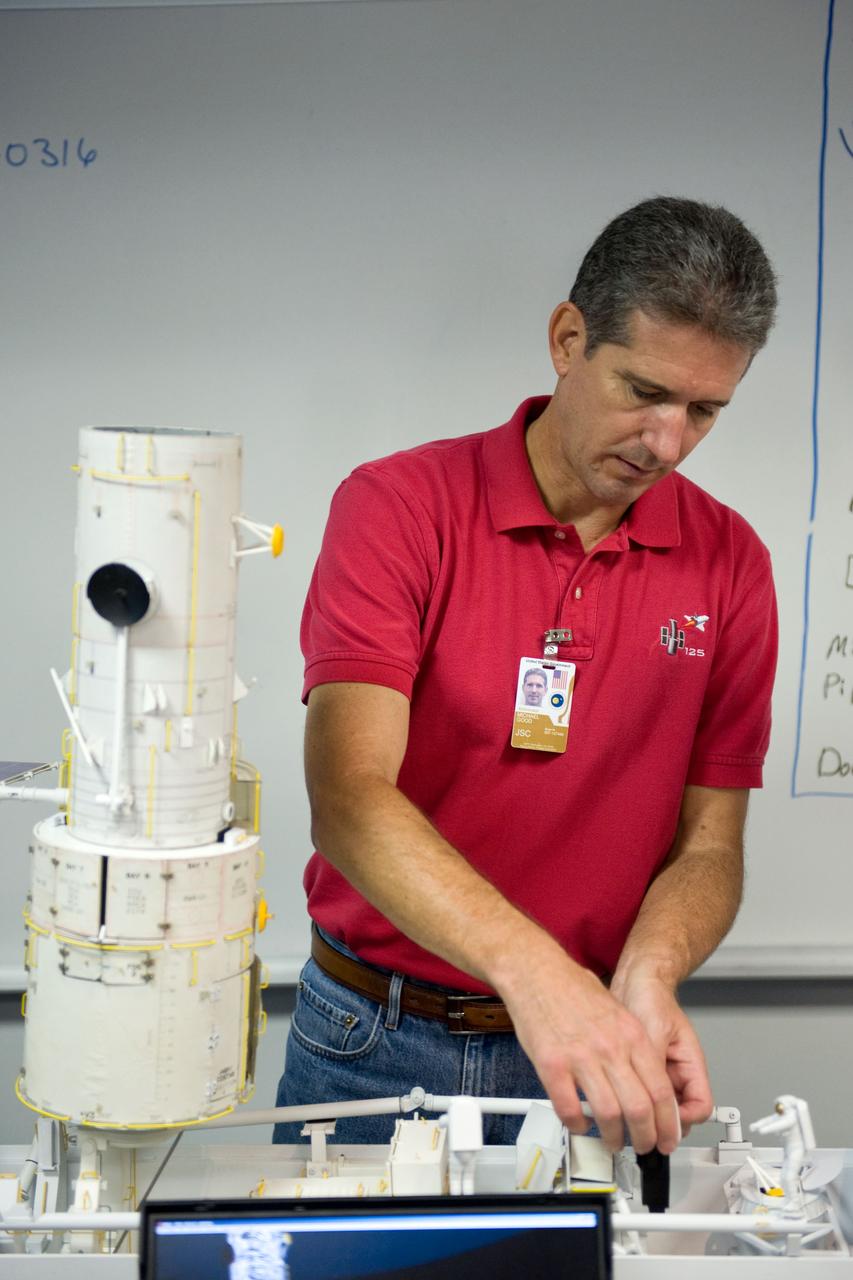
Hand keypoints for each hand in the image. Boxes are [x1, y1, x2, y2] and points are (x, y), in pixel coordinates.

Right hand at [499, 946, 680, 1154]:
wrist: (536, 970)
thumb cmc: (573, 988)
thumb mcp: (618, 1010)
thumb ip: (632, 1045)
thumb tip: (644, 1079)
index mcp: (632, 1035)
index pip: (661, 1091)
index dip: (668, 1123)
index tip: (666, 1136)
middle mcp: (611, 1048)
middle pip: (640, 1109)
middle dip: (646, 1138)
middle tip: (643, 1146)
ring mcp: (580, 1057)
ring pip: (608, 1115)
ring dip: (613, 1137)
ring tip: (612, 1141)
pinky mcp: (551, 1064)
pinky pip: (569, 1108)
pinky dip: (577, 1124)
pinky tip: (579, 1124)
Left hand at [614, 976, 712, 1135]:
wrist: (633, 982)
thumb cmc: (650, 997)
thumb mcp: (653, 1033)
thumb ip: (654, 1064)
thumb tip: (652, 1097)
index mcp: (691, 1063)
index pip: (700, 1107)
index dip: (684, 1120)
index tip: (664, 1123)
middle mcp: (677, 1072)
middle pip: (681, 1114)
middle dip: (664, 1125)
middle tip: (642, 1133)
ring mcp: (659, 1072)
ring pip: (659, 1108)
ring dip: (646, 1115)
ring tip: (626, 1118)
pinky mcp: (640, 1070)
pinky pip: (640, 1095)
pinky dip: (631, 1101)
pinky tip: (616, 1099)